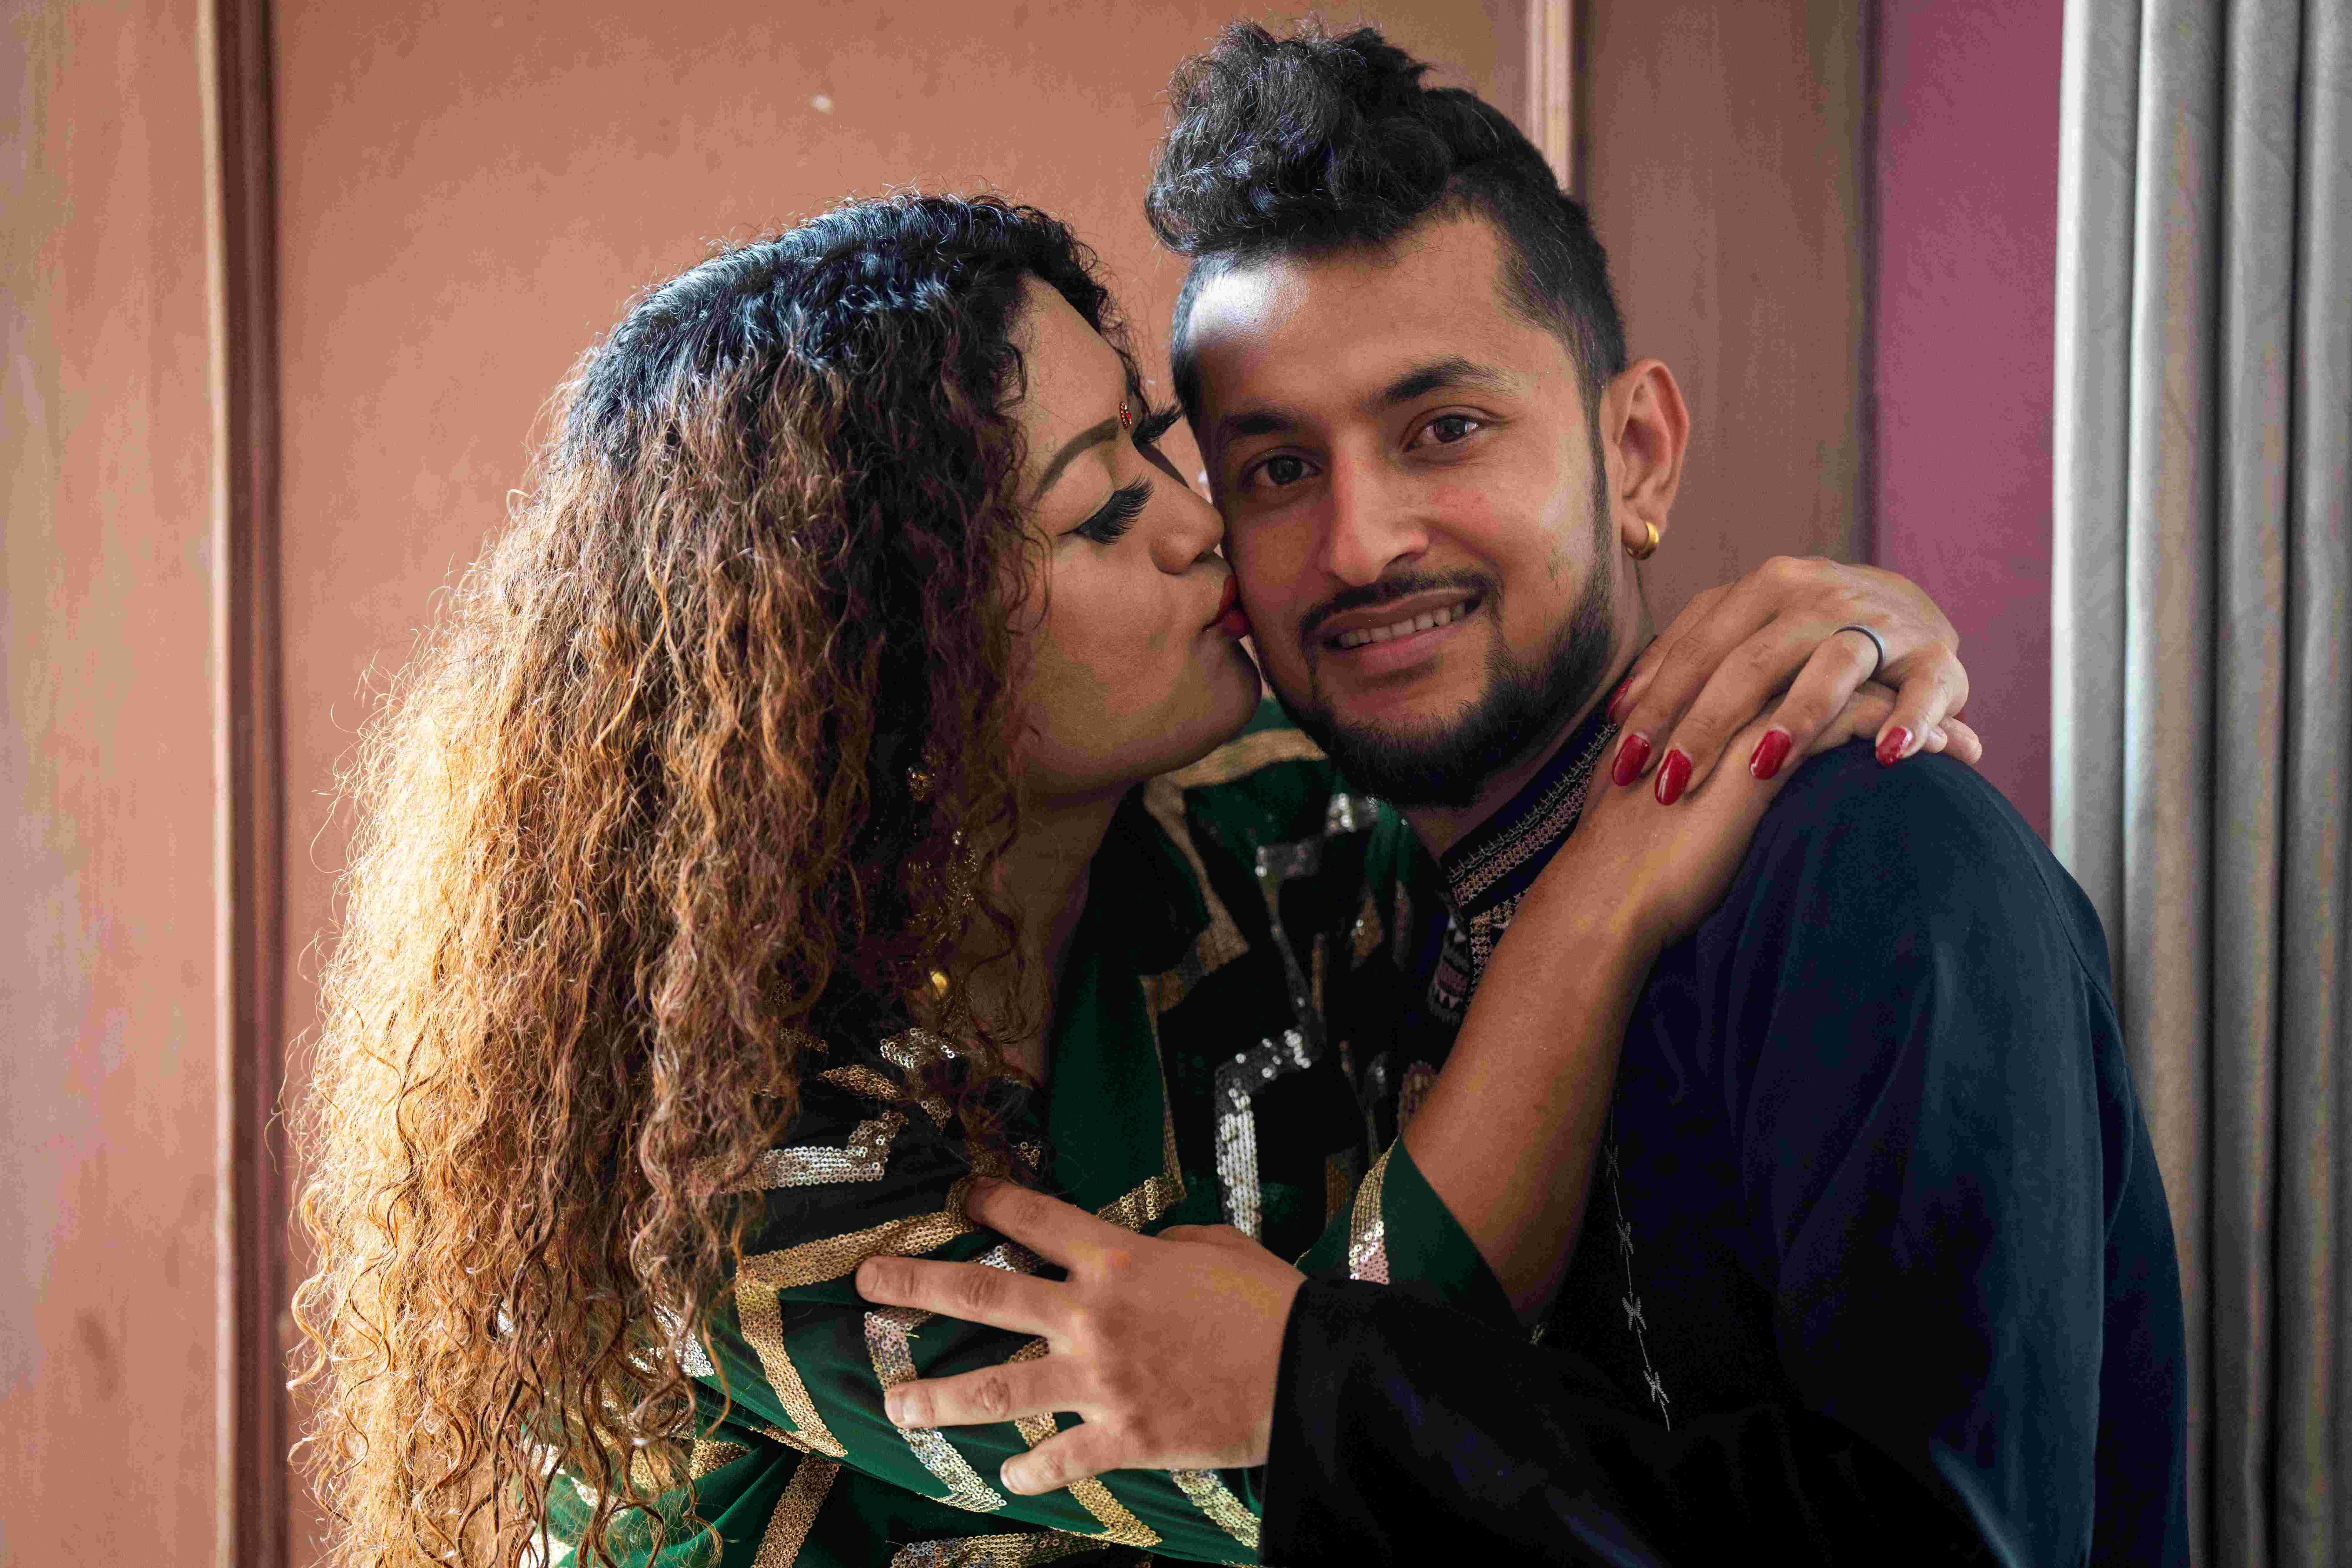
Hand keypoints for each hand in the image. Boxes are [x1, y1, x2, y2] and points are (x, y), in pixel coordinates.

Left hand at [855, 1178, 1303, 1491]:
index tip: (958, 1196)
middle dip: (915, 1286)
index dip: (989, 1202)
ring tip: (893, 1404)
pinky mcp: (1122, 1437)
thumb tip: (1149, 1250)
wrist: (1309, 1370)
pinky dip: (1029, 1473)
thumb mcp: (1219, 1247)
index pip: (1033, 1220)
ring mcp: (1100, 1382)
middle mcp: (1092, 1317)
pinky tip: (1006, 1479)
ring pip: (996, 1390)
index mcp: (1118, 1260)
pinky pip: (1058, 1461)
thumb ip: (1171, 1243)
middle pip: (983, 1297)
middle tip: (866, 1282)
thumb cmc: (1270, 1302)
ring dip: (936, 1397)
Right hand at [1557, 684, 1918, 955]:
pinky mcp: (1766, 751)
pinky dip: (1902, 732)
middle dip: (1895, 691)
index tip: (1897, 716)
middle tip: (1949, 724)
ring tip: (1961, 744)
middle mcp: (1723, 695)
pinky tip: (1937, 755)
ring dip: (1911, 712)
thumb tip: (1717, 786)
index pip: (1797, 674)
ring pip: (1850, 687)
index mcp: (1703, 702)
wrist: (1608, 896)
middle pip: (1830, 667)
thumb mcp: (1668, 801)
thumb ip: (1694, 774)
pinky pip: (1854, 722)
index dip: (1850, 692)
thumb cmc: (1634, 865)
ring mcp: (1743, 715)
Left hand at [1604, 557, 1981, 802]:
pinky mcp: (1936, 657)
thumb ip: (1683, 660)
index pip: (1698, 648)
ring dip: (1797, 717)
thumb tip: (1616, 711)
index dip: (1656, 704)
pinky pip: (1923, 688)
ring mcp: (1882, 623)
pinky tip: (1887, 754)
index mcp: (1766, 586)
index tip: (1622, 760)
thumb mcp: (1742, 630)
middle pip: (1754, 660)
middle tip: (1671, 783)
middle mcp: (1821, 594)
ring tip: (1761, 765)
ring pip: (1834, 666)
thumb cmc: (1802, 635)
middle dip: (1706, 725)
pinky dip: (1909, 720)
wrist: (1903, 606)